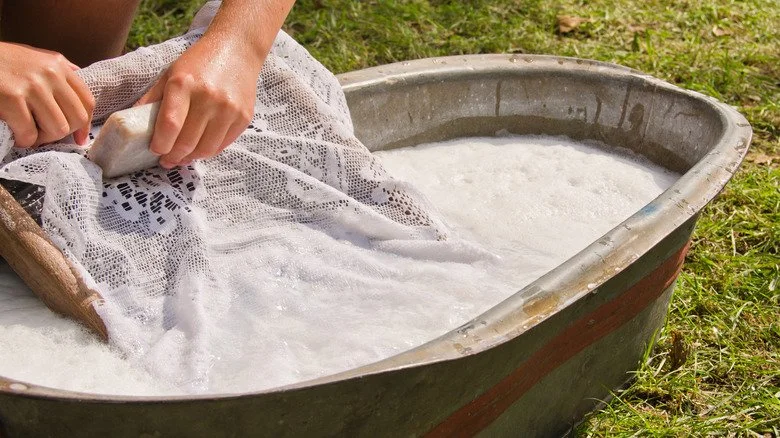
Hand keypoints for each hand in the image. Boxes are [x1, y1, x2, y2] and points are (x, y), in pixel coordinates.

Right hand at [0, 42, 94, 146]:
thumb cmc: (0, 61)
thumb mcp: (33, 58)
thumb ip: (57, 72)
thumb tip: (77, 91)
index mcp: (58, 64)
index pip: (86, 101)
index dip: (85, 125)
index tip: (78, 138)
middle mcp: (50, 73)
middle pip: (76, 118)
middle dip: (61, 133)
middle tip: (43, 135)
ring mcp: (32, 85)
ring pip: (57, 129)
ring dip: (42, 138)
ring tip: (28, 132)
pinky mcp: (12, 98)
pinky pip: (30, 133)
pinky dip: (23, 140)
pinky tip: (15, 134)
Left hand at [135, 34, 260, 168]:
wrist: (237, 51)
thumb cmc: (199, 63)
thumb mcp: (170, 74)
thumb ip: (152, 99)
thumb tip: (133, 124)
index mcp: (184, 84)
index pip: (170, 125)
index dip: (161, 144)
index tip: (155, 151)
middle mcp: (208, 97)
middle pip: (187, 142)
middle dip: (173, 156)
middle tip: (166, 160)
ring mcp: (229, 109)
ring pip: (206, 149)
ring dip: (191, 158)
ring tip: (182, 157)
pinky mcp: (243, 117)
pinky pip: (222, 145)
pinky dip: (208, 151)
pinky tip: (199, 148)